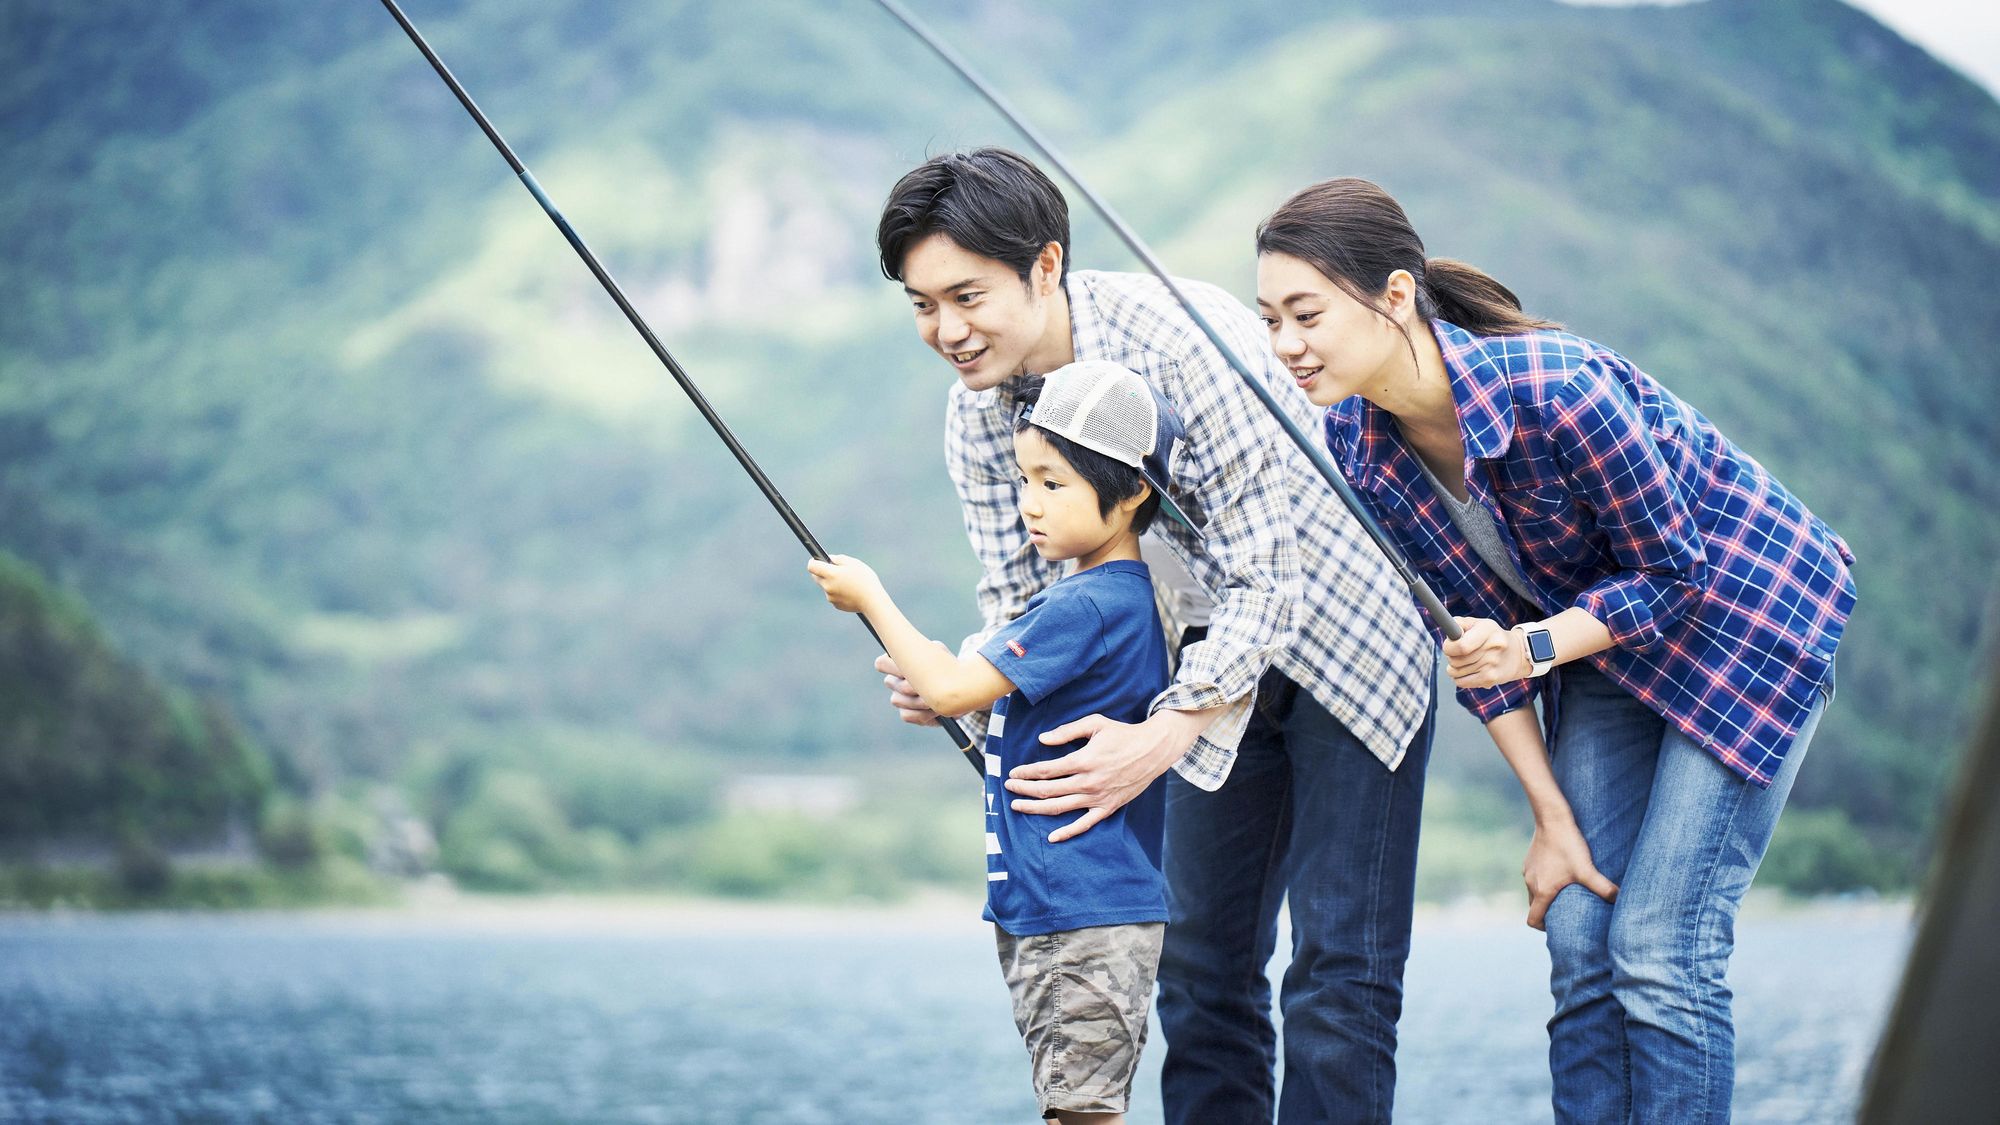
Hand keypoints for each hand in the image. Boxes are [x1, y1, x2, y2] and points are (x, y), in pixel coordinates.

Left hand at [806, 554, 885, 614]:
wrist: (872, 600)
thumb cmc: (865, 579)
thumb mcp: (853, 563)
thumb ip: (838, 559)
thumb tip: (830, 559)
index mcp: (830, 574)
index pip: (812, 567)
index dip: (813, 562)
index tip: (816, 560)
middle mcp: (827, 586)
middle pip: (816, 577)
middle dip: (822, 572)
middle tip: (834, 570)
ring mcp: (831, 597)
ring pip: (826, 586)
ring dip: (832, 583)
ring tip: (848, 582)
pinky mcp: (836, 605)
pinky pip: (833, 596)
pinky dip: (838, 592)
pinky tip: (850, 591)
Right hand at [874, 651, 942, 727]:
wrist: (959, 689)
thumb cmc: (946, 667)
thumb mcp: (940, 653)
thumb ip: (926, 649)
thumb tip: (914, 654)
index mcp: (898, 664)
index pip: (882, 663)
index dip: (892, 665)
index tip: (910, 668)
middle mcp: (894, 682)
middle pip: (890, 682)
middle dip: (911, 683)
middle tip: (928, 685)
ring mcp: (899, 699)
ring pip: (897, 699)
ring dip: (919, 700)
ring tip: (938, 698)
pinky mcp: (907, 715)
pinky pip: (907, 715)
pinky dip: (924, 714)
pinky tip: (937, 711)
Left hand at [1002, 711, 1195, 842]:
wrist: (1153, 750)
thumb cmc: (1123, 734)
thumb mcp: (1095, 724)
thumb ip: (1067, 732)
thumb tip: (1042, 740)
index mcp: (1083, 760)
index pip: (1046, 770)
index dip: (1026, 772)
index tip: (1013, 773)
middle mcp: (1088, 782)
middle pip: (1048, 790)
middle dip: (1024, 790)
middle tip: (1008, 788)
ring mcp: (1098, 798)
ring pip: (1060, 808)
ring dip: (1036, 808)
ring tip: (1018, 806)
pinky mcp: (1108, 808)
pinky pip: (1085, 824)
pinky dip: (1068, 832)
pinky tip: (1052, 838)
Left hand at [1443, 616, 1529, 689]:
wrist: (1518, 654)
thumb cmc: (1492, 637)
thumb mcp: (1479, 624)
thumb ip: (1460, 623)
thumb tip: (1449, 629)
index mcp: (1488, 630)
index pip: (1460, 646)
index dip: (1449, 647)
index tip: (1449, 646)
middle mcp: (1492, 648)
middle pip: (1455, 660)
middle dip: (1450, 657)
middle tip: (1458, 653)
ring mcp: (1492, 665)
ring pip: (1455, 672)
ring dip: (1454, 668)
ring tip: (1465, 661)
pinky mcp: (1490, 679)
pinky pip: (1461, 682)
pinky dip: (1459, 678)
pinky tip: (1467, 671)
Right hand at [1522, 818, 1618, 929]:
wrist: (1551, 818)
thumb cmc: (1567, 845)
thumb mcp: (1587, 869)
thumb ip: (1603, 887)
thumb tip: (1621, 900)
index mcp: (1541, 891)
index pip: (1533, 920)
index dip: (1543, 927)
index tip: (1556, 927)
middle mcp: (1530, 883)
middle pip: (1533, 906)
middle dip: (1547, 912)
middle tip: (1565, 911)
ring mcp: (1528, 870)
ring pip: (1534, 891)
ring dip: (1546, 895)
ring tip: (1565, 891)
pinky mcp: (1529, 859)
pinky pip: (1534, 876)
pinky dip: (1544, 880)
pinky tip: (1560, 871)